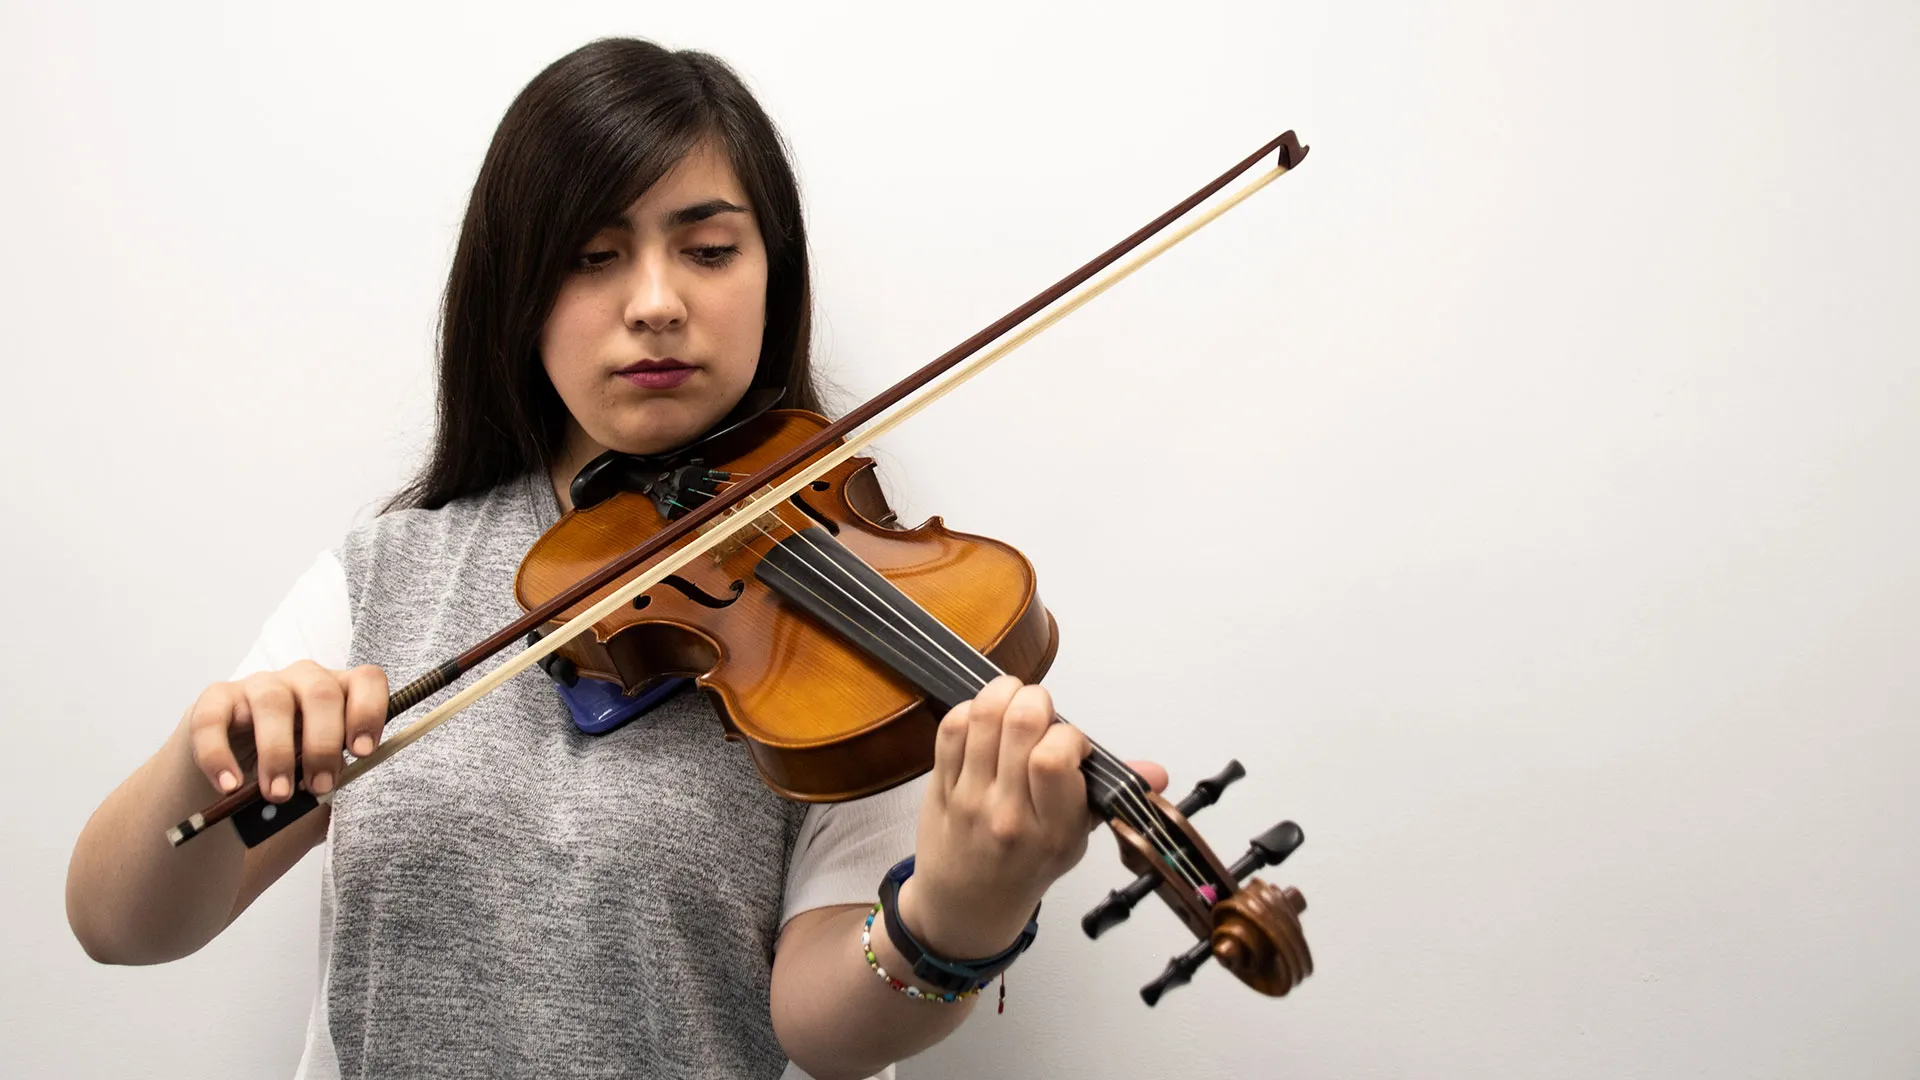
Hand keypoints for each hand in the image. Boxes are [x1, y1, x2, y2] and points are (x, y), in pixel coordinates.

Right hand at [178, 661, 388, 801]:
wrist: (233, 772)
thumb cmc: (291, 768)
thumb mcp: (320, 772)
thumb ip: (332, 775)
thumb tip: (329, 788)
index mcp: (340, 692)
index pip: (366, 680)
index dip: (369, 711)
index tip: (362, 752)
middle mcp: (302, 680)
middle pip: (321, 693)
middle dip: (323, 744)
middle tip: (318, 787)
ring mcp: (259, 685)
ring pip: (272, 702)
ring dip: (277, 753)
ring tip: (278, 793)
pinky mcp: (215, 699)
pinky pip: (213, 719)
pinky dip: (219, 756)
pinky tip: (229, 786)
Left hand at [897, 675, 1166, 957]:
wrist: (967, 906)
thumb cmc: (1026, 867)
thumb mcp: (1076, 840)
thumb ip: (1110, 796)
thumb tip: (1156, 772)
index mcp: (1054, 831)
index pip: (1056, 758)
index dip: (1067, 735)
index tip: (1069, 744)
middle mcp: (1010, 814)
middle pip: (1020, 725)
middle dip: (1036, 700)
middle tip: (1039, 713)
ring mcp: (970, 799)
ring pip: (981, 718)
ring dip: (1003, 694)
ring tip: (1013, 702)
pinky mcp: (939, 787)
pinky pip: (950, 729)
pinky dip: (969, 710)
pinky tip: (983, 720)